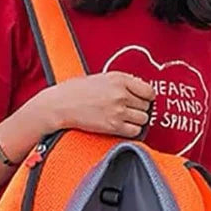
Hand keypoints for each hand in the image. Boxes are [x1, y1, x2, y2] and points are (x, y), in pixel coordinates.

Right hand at [33, 72, 155, 137]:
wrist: (61, 104)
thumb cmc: (77, 91)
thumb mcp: (103, 78)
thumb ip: (123, 83)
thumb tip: (140, 91)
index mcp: (120, 79)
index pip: (149, 91)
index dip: (147, 97)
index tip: (142, 100)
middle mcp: (121, 94)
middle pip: (146, 106)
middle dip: (139, 109)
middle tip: (129, 110)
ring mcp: (118, 110)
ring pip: (143, 119)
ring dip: (136, 121)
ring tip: (125, 118)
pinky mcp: (113, 126)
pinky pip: (135, 131)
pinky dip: (131, 131)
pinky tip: (122, 127)